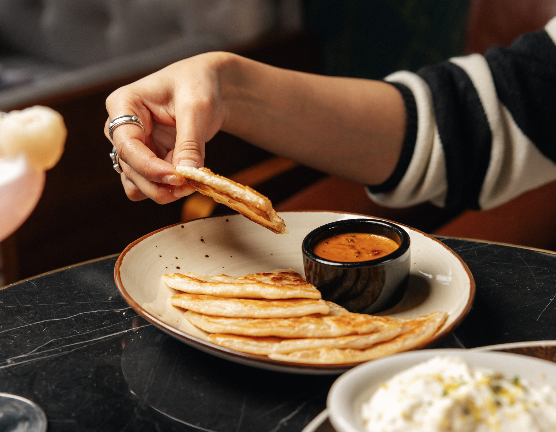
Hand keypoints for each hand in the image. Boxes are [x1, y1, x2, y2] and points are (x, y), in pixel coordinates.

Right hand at [104, 53, 227, 202]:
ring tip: (191, 180)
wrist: (208, 86)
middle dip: (160, 183)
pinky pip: (149, 185)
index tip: (177, 177)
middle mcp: (120, 128)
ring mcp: (132, 147)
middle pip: (130, 169)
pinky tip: (186, 176)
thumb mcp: (197, 107)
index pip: (127, 145)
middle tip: (192, 184)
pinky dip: (167, 188)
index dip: (150, 167)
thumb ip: (190, 142)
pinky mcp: (146, 160)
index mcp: (123, 104)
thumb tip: (186, 174)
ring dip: (162, 190)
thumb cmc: (198, 84)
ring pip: (137, 184)